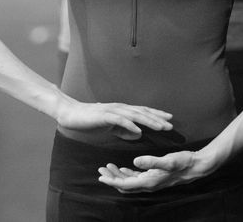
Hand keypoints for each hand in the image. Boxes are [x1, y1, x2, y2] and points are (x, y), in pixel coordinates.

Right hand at [55, 99, 172, 141]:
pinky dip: (130, 125)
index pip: (143, 111)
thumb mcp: (111, 127)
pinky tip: (138, 130)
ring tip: (160, 126)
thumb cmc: (90, 121)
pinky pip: (119, 121)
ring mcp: (112, 111)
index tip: (170, 119)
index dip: (156, 115)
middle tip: (171, 124)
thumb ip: (124, 130)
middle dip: (157, 118)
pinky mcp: (104, 116)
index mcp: (122, 110)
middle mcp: (120, 108)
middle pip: (142, 112)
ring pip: (135, 115)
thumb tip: (139, 134)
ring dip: (148, 120)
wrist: (71, 114)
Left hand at [98, 149, 214, 192]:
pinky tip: (123, 168)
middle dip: (111, 178)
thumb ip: (151, 162)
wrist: (197, 166)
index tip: (101, 175)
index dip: (112, 180)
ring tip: (107, 167)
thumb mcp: (168, 160)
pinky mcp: (154, 176)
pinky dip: (127, 174)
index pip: (125, 184)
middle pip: (124, 185)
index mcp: (149, 182)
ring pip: (129, 182)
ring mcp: (151, 181)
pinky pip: (137, 178)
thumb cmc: (183, 162)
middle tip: (100, 169)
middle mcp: (149, 184)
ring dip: (118, 176)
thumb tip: (134, 162)